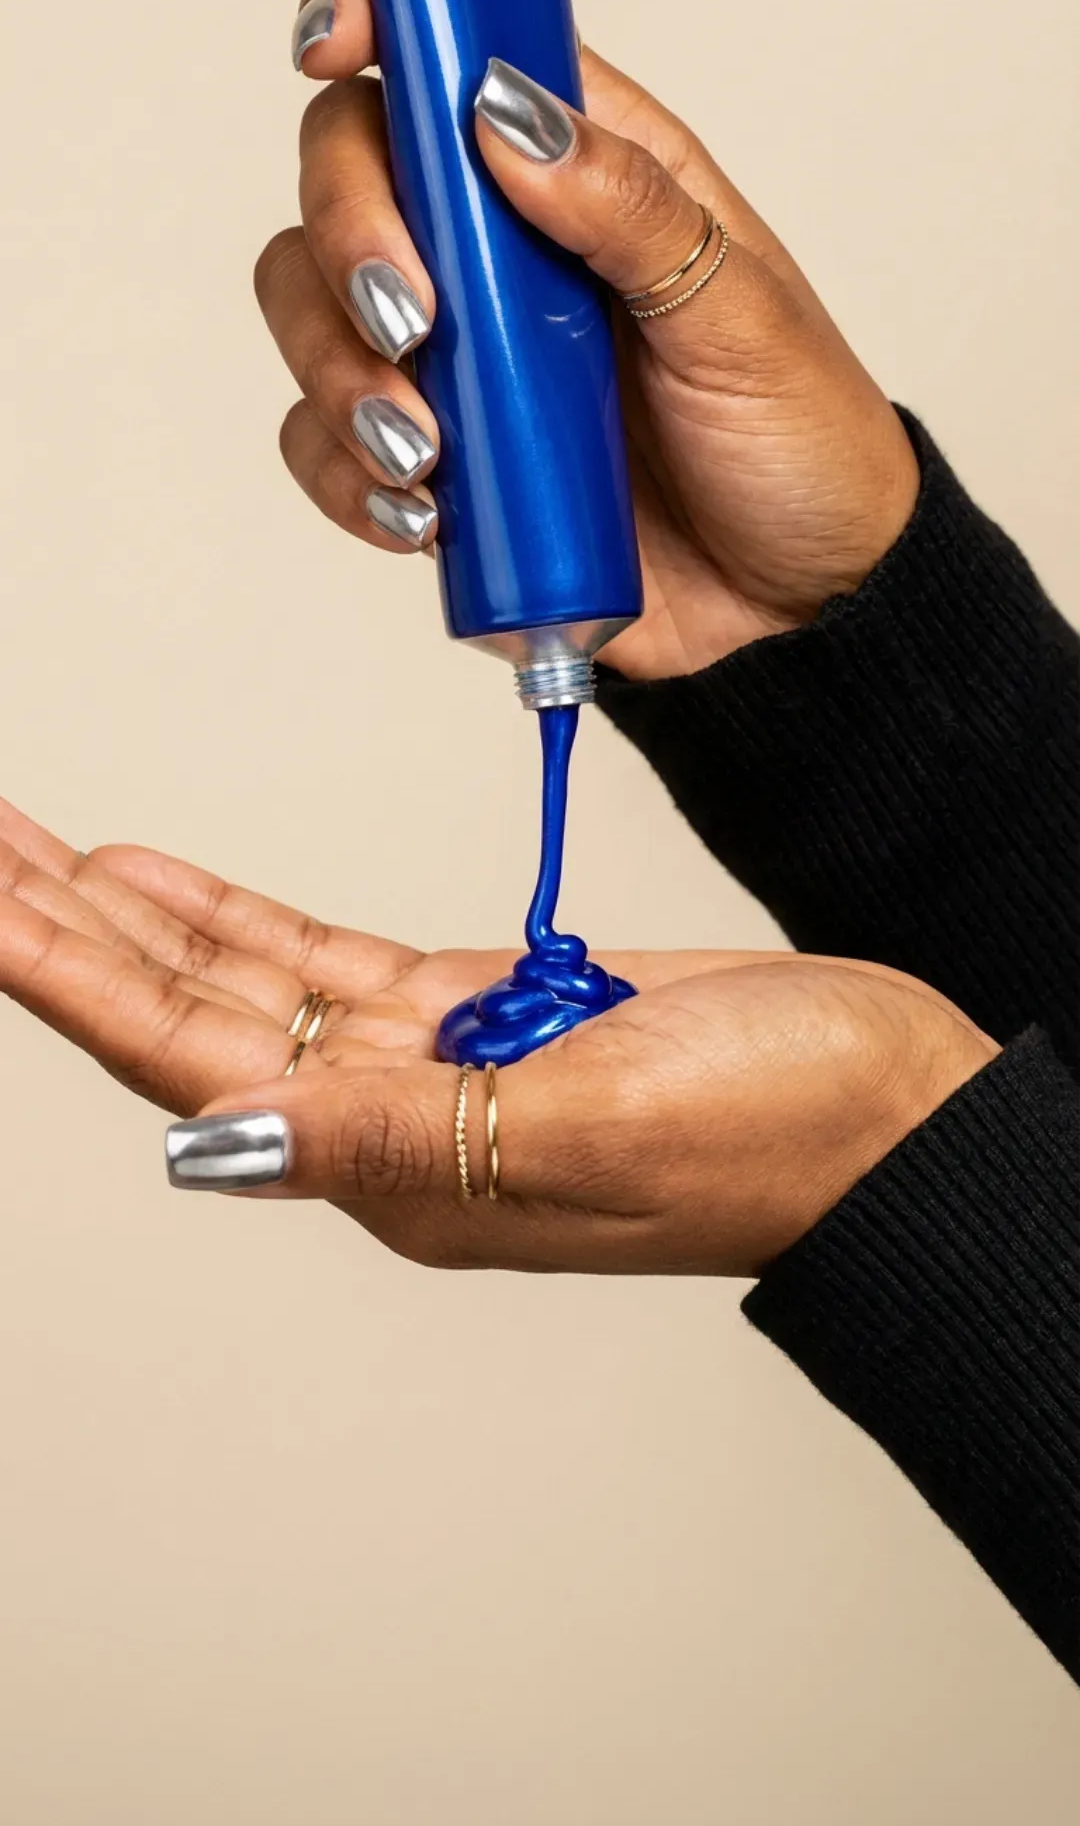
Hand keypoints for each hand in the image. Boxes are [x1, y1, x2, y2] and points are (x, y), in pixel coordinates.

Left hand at [0, 800, 994, 1276]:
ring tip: (25, 845)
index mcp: (399, 1164)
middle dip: (61, 923)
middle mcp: (389, 1120)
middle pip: (181, 1009)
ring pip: (238, 973)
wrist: (895, 1109)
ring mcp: (432, 1061)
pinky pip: (322, 953)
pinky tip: (162, 874)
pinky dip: (235, 909)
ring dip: (126, 909)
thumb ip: (397, 1137)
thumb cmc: (787, 1134)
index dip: (64, 972)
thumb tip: (217, 1143)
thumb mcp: (594, 1135)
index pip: (182, 1056)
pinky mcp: (483, 1007)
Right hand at [259, 0, 919, 681]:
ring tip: (423, 451)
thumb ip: (627, 209)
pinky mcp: (438, 470)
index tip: (335, 50)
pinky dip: (347, 480)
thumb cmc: (798, 447)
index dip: (380, 27)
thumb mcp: (744, 317)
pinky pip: (329, 452)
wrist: (794, 612)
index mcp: (585, 177)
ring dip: (336, 374)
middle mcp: (501, 258)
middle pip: (348, 180)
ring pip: (313, 316)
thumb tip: (503, 115)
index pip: (455, 65)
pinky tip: (421, 516)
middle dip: (348, 240)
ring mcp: (460, 365)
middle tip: (414, 322)